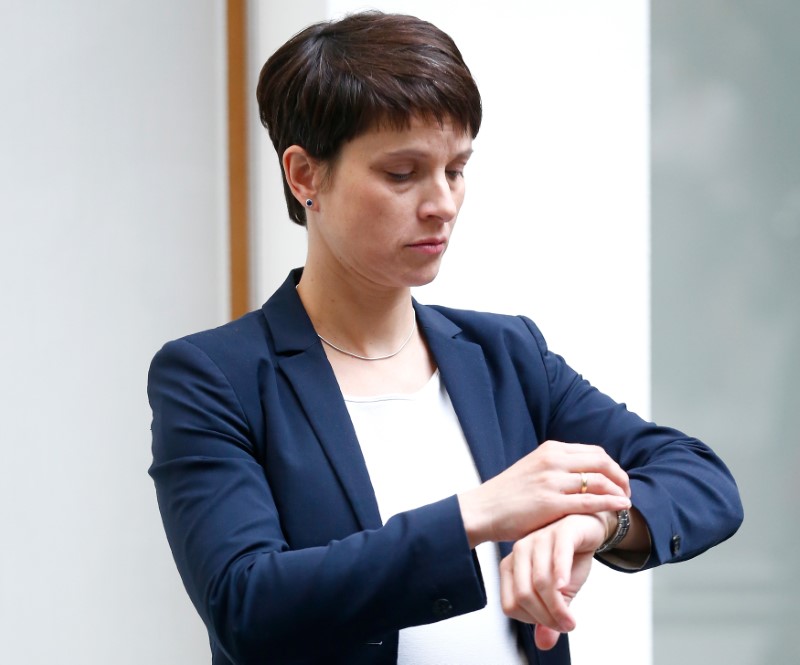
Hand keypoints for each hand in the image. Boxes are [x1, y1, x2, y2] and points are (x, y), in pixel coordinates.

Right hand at [458, 440, 629, 546]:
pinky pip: (590, 501)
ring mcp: (552, 481)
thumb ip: (556, 467)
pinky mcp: (551, 503)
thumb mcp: (533, 468)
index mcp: (550, 450)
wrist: (484, 509)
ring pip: (599, 480)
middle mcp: (553, 461)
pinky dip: (611, 503)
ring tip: (626, 503)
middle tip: (627, 491)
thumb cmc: (508, 494)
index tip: (618, 480)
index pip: (593, 451)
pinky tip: (621, 508)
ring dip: (619, 491)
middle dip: (621, 476)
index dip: (612, 466)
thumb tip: (583, 473)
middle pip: (602, 461)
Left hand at [499, 513, 607, 649]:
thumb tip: (543, 644)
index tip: (551, 625)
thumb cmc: (569, 557)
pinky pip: (557, 556)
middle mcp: (520, 551)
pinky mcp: (561, 532)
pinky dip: (561, 575)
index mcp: (512, 566)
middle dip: (546, 617)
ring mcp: (539, 539)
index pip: (510, 605)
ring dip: (558, 606)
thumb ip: (549, 616)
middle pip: (524, 595)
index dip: (531, 620)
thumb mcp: (559, 593)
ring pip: (540, 581)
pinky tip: (566, 587)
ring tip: (571, 620)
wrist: (587, 529)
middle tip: (565, 625)